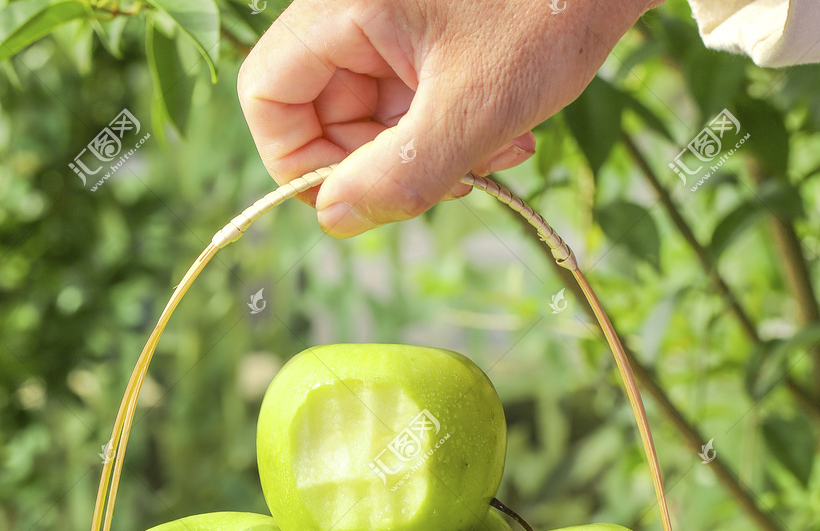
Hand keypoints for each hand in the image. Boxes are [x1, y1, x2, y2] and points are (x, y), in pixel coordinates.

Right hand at [237, 0, 660, 236]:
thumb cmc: (551, 8)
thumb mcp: (476, 107)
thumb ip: (401, 173)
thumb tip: (338, 220)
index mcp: (342, 5)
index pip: (268, 96)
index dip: (300, 164)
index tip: (359, 201)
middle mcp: (353, 10)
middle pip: (323, 116)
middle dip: (385, 167)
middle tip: (451, 183)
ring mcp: (390, 24)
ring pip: (374, 118)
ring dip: (429, 157)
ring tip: (496, 154)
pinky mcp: (423, 37)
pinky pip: (412, 104)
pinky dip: (452, 133)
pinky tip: (507, 135)